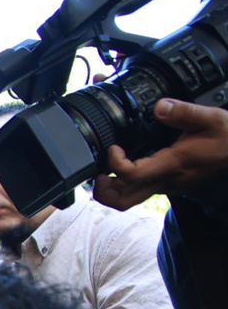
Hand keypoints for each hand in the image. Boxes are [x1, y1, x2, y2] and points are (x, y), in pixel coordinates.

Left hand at [94, 99, 227, 210]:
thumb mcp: (210, 118)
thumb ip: (184, 112)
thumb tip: (159, 107)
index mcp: (171, 164)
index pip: (132, 174)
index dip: (115, 163)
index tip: (113, 147)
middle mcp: (164, 180)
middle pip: (123, 202)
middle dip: (102, 191)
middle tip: (97, 172)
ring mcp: (164, 185)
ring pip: (128, 199)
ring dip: (110, 189)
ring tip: (104, 169)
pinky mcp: (166, 183)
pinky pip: (138, 190)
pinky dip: (123, 183)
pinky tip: (122, 165)